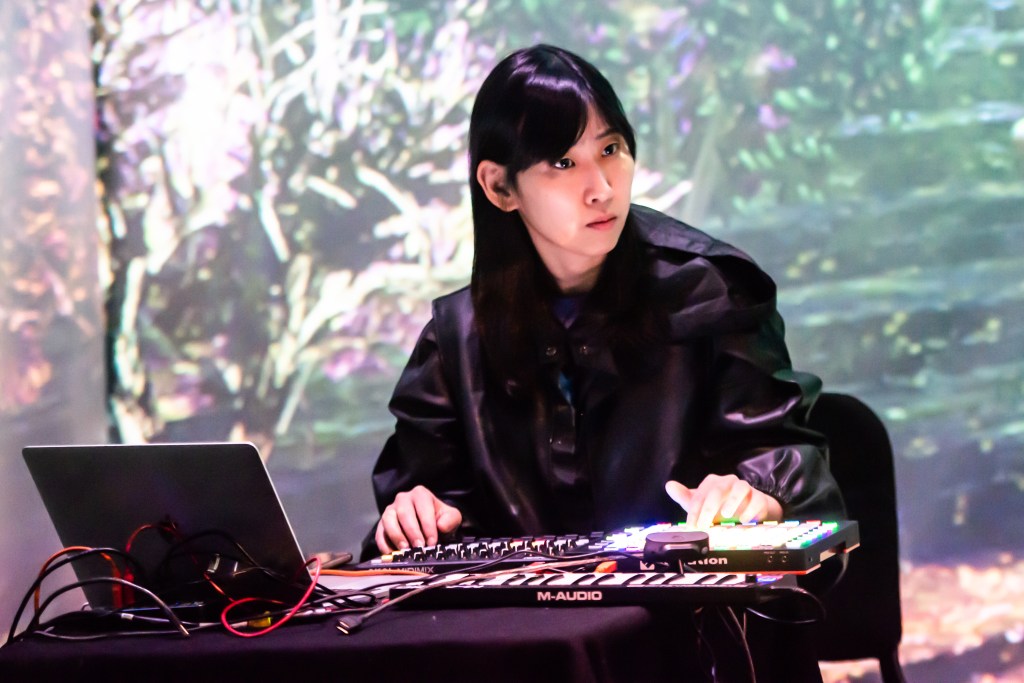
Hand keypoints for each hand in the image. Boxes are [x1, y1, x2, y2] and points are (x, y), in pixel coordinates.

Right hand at [375, 485, 462, 552]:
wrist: (428, 526)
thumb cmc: (439, 520)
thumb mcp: (451, 517)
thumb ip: (450, 519)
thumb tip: (441, 526)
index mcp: (420, 494)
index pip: (423, 508)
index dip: (428, 526)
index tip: (432, 542)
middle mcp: (403, 499)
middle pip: (404, 514)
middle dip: (412, 532)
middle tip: (419, 547)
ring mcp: (390, 510)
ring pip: (389, 520)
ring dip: (396, 536)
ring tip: (405, 550)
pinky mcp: (382, 524)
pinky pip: (379, 532)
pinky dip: (384, 544)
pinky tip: (392, 554)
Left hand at [665, 475, 782, 527]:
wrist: (749, 511)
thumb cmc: (722, 508)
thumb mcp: (701, 505)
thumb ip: (685, 497)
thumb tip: (669, 485)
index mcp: (712, 483)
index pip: (699, 495)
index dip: (694, 511)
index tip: (692, 526)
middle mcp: (728, 482)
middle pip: (717, 490)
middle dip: (708, 508)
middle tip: (704, 524)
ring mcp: (744, 488)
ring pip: (739, 488)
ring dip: (732, 501)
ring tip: (725, 515)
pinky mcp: (759, 497)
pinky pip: (756, 499)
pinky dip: (750, 509)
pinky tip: (743, 519)